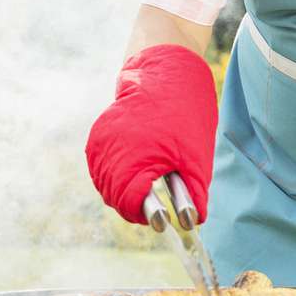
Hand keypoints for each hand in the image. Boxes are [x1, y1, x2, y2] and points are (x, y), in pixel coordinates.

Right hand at [85, 44, 218, 223]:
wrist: (161, 72)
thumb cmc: (184, 113)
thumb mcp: (196, 154)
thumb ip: (194, 190)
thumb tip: (195, 220)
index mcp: (138, 156)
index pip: (131, 200)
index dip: (147, 214)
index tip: (160, 223)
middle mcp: (113, 150)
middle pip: (115, 196)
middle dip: (134, 207)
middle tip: (154, 214)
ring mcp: (103, 141)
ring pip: (104, 184)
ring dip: (121, 194)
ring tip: (141, 198)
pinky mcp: (99, 135)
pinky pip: (100, 167)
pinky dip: (112, 178)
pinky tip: (128, 179)